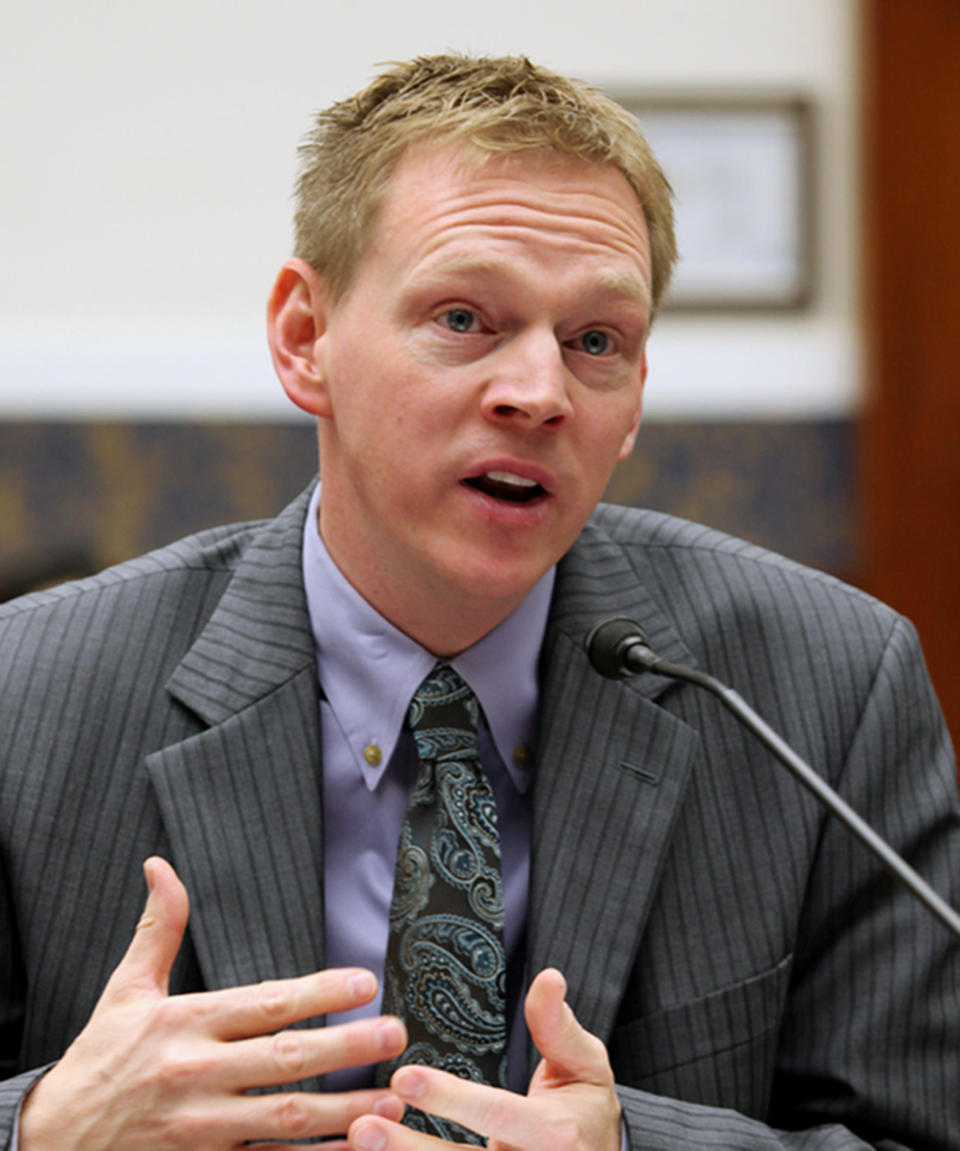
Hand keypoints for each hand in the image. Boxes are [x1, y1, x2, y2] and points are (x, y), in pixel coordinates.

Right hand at [19, 857, 406, 1149]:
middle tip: (396, 1034)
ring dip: (343, 1112)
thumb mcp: (125, 989)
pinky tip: (353, 1149)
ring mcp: (202, 1129)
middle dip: (345, 1048)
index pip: (263, 1004)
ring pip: (284, 1120)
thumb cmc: (99, 1059)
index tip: (364, 982)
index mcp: (184, 1023)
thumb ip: (159, 929)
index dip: (317, 993)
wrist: (51, 1142)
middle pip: (283, 1061)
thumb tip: (161, 866)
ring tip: (393, 1099)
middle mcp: (197, 1074)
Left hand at [347, 968, 620, 1150]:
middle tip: (362, 1125)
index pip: (497, 1116)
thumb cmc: (587, 1111)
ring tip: (358, 1139)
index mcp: (555, 1135)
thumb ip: (558, 1027)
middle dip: (408, 1148)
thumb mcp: (585, 1066)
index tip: (405, 1078)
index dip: (451, 1099)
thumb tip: (548, 977)